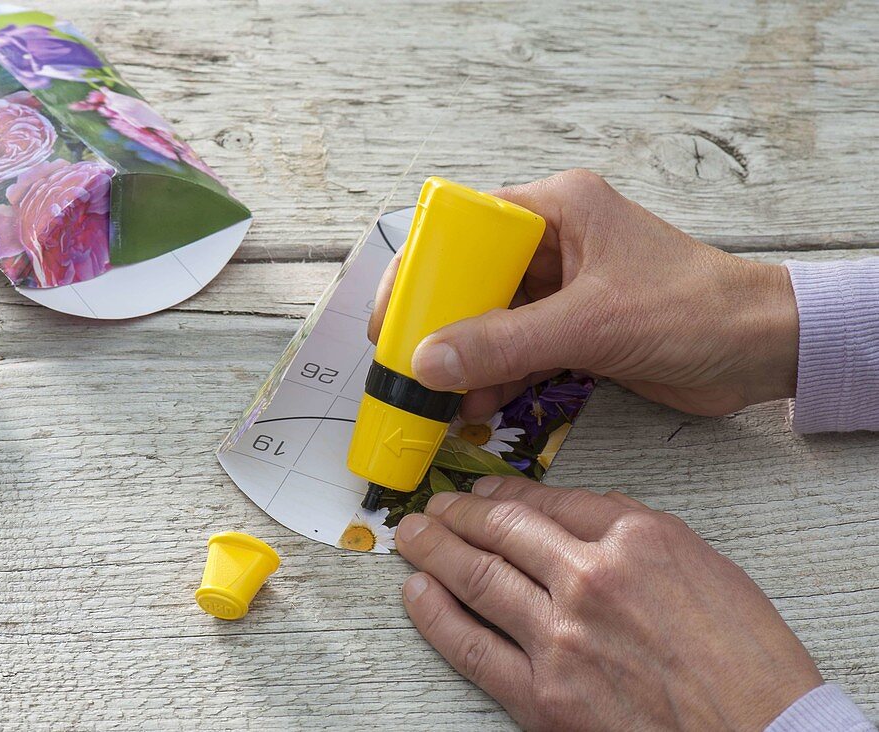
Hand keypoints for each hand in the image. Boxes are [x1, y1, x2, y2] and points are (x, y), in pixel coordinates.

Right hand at [368, 170, 799, 417]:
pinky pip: (518, 350)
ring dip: (466, 360)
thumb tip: (428, 362)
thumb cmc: (693, 309)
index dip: (423, 268)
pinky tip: (476, 407)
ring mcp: (563, 289)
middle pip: (471, 279)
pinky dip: (496, 378)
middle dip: (440, 324)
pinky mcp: (575, 329)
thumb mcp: (591, 323)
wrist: (763, 349)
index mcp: (557, 209)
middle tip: (408, 366)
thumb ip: (506, 343)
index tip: (392, 317)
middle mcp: (554, 242)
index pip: (465, 227)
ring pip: (491, 320)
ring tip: (438, 400)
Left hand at [395, 477, 822, 730]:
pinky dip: (434, 614)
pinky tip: (416, 592)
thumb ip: (635, 535)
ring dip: (434, 550)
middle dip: (458, 513)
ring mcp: (561, 637)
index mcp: (635, 539)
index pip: (548, 501)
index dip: (504, 492)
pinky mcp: (543, 695)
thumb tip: (576, 517)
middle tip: (434, 505)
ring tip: (412, 535)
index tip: (484, 490)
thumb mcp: (704, 566)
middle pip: (502, 531)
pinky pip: (470, 646)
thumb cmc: (747, 661)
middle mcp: (590, 578)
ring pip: (477, 577)